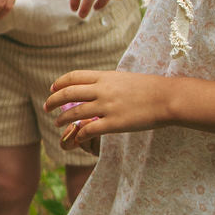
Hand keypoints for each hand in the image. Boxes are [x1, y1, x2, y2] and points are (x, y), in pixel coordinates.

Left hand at [45, 70, 168, 141]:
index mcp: (105, 76)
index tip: (52, 89)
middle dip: (54, 101)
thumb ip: (109, 82)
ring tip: (56, 123)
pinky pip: (89, 130)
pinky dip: (78, 134)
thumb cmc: (150, 88)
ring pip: (75, 112)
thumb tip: (96, 87)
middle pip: (69, 93)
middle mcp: (102, 90)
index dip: (59, 83)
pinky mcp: (114, 123)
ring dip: (62, 119)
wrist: (167, 98)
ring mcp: (107, 106)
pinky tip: (75, 138)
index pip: (74, 77)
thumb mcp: (125, 78)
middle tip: (47, 108)